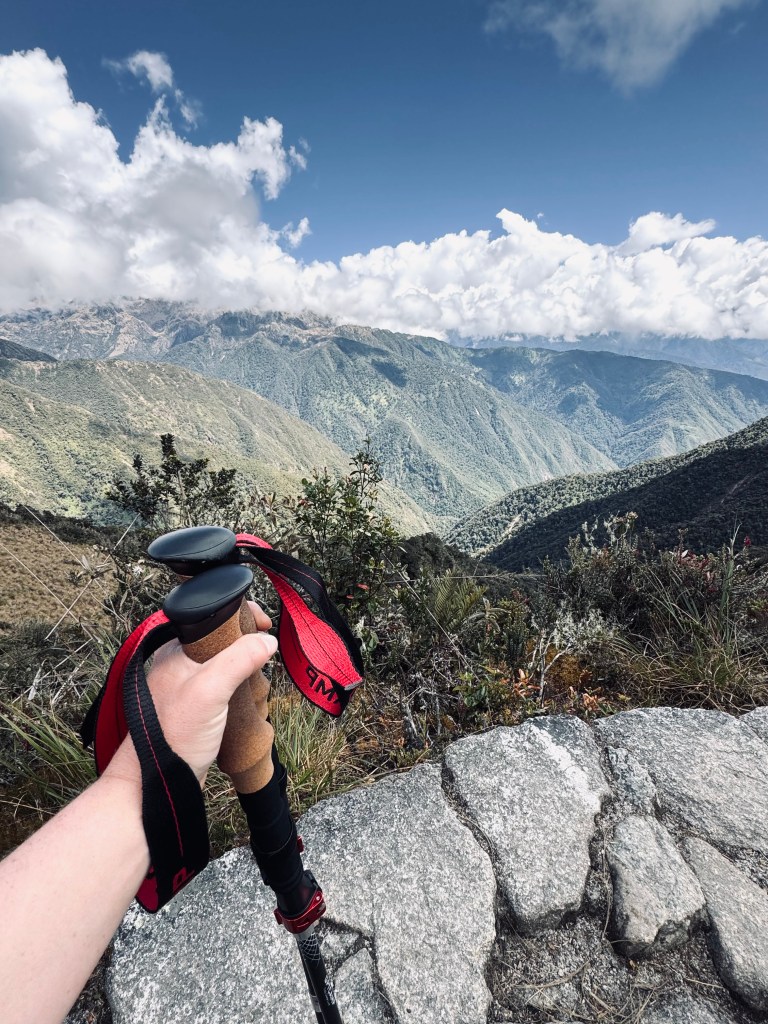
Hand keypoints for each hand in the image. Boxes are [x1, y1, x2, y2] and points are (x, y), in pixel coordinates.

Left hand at [104, 602, 276, 785]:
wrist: (157, 782)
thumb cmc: (173, 735)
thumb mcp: (210, 688)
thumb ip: (238, 659)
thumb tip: (267, 641)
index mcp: (176, 649)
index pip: (215, 619)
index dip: (242, 619)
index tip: (264, 626)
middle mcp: (181, 665)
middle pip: (228, 645)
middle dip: (249, 657)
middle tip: (256, 672)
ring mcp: (189, 688)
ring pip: (230, 671)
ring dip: (247, 683)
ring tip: (249, 699)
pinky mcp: (197, 710)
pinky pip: (227, 693)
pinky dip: (240, 700)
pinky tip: (243, 712)